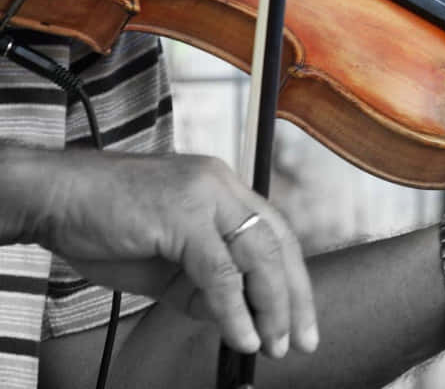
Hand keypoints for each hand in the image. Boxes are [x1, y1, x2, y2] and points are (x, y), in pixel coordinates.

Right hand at [18, 151, 317, 358]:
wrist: (55, 198)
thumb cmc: (106, 223)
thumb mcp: (167, 260)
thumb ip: (203, 284)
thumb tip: (237, 318)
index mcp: (224, 191)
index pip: (275, 236)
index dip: (293, 280)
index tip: (300, 320)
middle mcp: (223, 186)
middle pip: (278, 244)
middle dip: (295, 297)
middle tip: (301, 340)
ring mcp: (206, 196)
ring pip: (257, 256)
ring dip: (272, 307)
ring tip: (273, 345)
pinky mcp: (184, 214)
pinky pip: (220, 272)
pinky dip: (234, 309)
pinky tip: (241, 336)